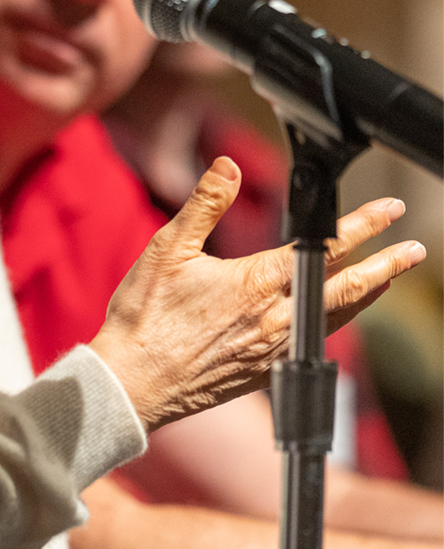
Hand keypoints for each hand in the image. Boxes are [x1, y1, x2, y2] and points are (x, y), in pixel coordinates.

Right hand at [90, 156, 424, 431]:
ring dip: (366, 296)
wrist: (134, 382)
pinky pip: (314, 343)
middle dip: (386, 266)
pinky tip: (332, 320)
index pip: (324, 249)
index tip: (389, 209)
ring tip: (385, 280)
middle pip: (348, 289)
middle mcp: (276, 318)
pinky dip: (334, 324)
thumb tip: (228, 166)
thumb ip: (204, 204)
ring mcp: (275, 349)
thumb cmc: (145, 316)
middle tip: (414, 250)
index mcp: (256, 283)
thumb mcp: (167, 249)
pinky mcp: (265, 371)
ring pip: (336, 319)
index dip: (362, 226)